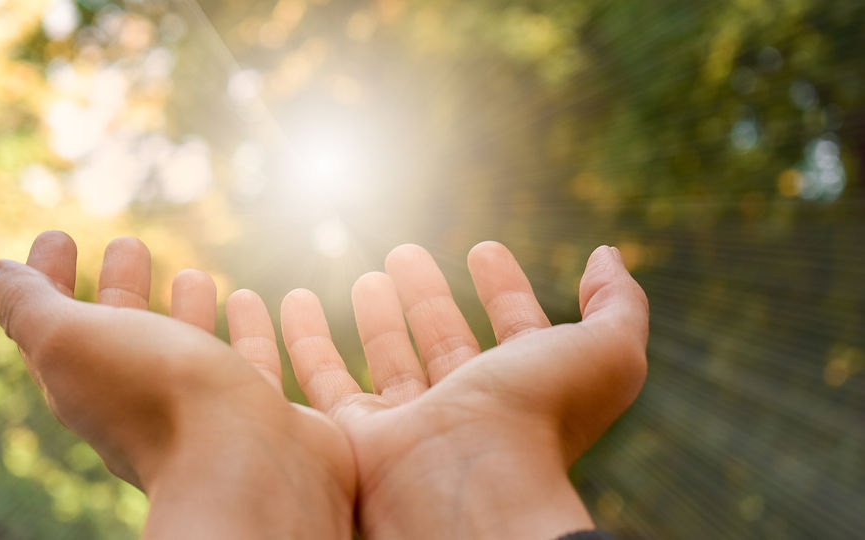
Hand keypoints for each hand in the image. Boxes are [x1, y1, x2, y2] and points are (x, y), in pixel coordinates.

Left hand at [0, 231, 354, 538]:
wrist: (252, 472)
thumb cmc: (157, 400)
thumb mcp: (71, 342)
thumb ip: (29, 307)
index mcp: (93, 385)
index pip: (57, 325)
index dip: (47, 279)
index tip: (57, 237)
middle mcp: (151, 402)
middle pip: (128, 338)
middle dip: (122, 288)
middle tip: (129, 244)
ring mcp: (213, 412)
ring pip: (197, 352)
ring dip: (191, 309)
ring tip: (195, 274)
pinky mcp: (272, 415)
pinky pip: (263, 363)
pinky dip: (262, 329)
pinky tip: (290, 301)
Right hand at [279, 242, 648, 538]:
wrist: (469, 489)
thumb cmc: (539, 419)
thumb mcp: (606, 352)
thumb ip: (618, 302)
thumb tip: (606, 252)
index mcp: (525, 390)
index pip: (514, 327)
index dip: (505, 288)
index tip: (485, 249)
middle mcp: (467, 409)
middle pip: (444, 340)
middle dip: (430, 296)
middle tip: (407, 253)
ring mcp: (410, 424)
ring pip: (387, 358)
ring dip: (377, 314)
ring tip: (368, 274)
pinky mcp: (355, 435)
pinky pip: (321, 380)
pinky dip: (304, 339)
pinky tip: (292, 298)